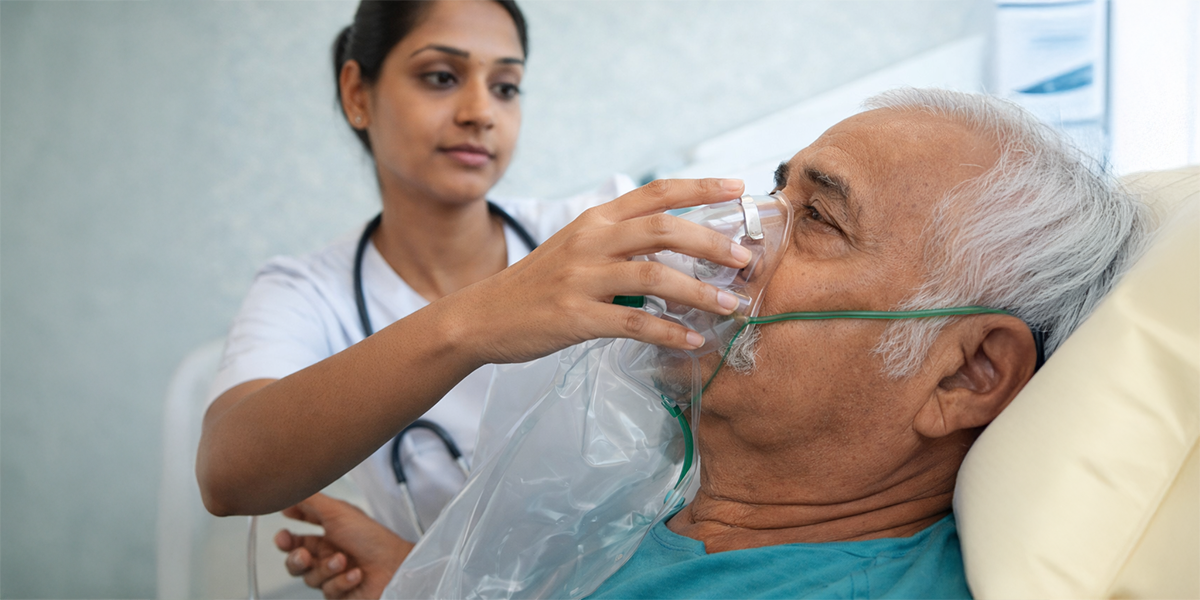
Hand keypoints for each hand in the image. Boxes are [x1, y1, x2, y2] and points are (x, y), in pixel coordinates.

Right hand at [274, 493, 412, 599]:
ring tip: (342, 561)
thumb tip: (290, 492)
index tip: (282, 535)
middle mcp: (329, 555)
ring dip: (326, 569)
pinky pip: (328, 591)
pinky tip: (355, 574)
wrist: (395, 566)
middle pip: (297, 562)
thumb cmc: (372, 538)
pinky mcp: (340, 593)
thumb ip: (311, 501)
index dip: (286, 539)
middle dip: (295, 559)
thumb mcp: (338, 512)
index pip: (298, 538)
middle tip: (303, 555)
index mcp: (329, 535)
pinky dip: (341, 581)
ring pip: (310, 578)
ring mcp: (334, 576)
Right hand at [449, 178, 752, 364]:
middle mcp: (590, 241)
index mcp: (595, 219)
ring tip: (730, 305)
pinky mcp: (575, 316)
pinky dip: (669, 331)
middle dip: (712, 241)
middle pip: (663, 229)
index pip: (655, 193)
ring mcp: (581, 278)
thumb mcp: (576, 247)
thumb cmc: (537, 284)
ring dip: (699, 291)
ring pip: (654, 275)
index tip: (738, 186)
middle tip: (745, 258)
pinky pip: (634, 322)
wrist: (481, 316)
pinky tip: (692, 340)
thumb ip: (619, 240)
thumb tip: (674, 242)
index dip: (700, 187)